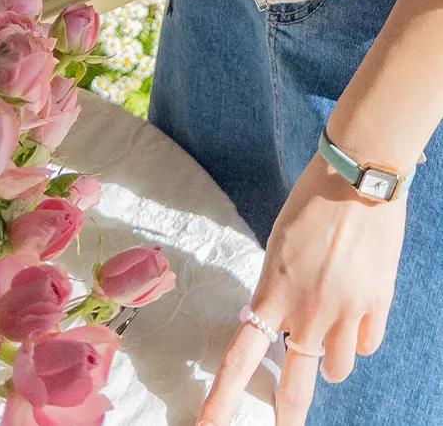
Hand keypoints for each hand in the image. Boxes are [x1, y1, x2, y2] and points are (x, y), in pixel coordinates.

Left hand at [196, 153, 405, 425]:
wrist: (357, 181)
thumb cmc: (309, 206)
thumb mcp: (276, 248)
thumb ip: (276, 290)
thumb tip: (277, 320)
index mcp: (271, 293)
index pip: (240, 357)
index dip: (222, 397)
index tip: (206, 423)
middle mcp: (307, 312)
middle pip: (295, 384)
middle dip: (287, 413)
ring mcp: (345, 313)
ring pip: (336, 369)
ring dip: (328, 359)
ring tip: (327, 330)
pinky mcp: (377, 306)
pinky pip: (367, 345)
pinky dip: (358, 337)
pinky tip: (355, 311)